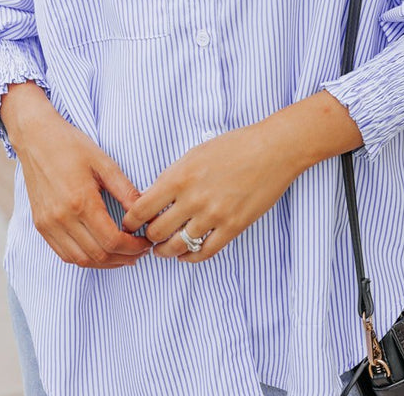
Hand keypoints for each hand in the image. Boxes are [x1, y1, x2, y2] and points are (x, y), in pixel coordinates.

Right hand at [2, 81, 152, 267]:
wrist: (36, 138)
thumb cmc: (71, 146)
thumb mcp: (104, 163)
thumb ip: (125, 190)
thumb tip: (145, 211)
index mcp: (80, 202)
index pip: (111, 240)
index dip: (132, 247)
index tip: (146, 242)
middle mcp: (61, 218)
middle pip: (97, 255)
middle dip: (123, 258)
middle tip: (140, 252)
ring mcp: (48, 224)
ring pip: (80, 260)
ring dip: (105, 263)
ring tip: (124, 255)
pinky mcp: (41, 225)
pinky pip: (64, 253)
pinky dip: (84, 259)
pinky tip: (100, 252)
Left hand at [120, 115, 305, 262]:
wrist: (273, 149)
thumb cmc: (234, 146)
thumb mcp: (195, 153)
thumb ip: (172, 176)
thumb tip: (151, 198)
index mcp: (179, 176)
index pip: (141, 209)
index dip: (131, 221)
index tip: (131, 224)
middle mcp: (193, 198)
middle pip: (156, 232)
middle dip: (148, 237)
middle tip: (147, 237)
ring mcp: (214, 215)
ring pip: (177, 247)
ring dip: (166, 251)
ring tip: (163, 249)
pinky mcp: (233, 227)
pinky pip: (204, 253)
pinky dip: (190, 257)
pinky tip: (185, 253)